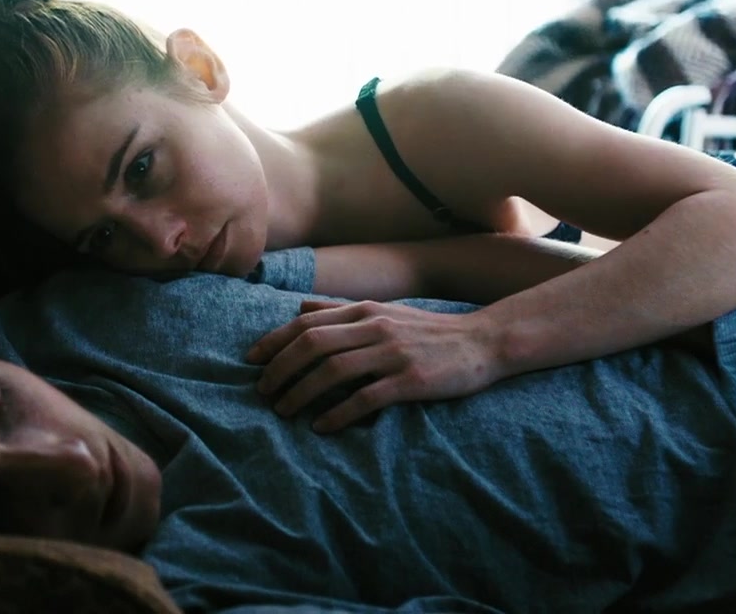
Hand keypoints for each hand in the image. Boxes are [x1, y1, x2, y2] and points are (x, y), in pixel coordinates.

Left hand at [247, 300, 504, 432]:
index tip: (252, 362)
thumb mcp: (382, 312)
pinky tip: (321, 427)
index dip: (274, 342)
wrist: (484, 343)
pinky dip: (338, 413)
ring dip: (301, 392)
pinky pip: (365, 398)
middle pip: (312, 345)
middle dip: (280, 369)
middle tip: (263, 392)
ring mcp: (392, 354)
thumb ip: (339, 312)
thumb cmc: (427, 331)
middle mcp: (374, 327)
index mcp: (364, 310)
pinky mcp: (411, 381)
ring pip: (332, 371)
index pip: (306, 323)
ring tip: (284, 411)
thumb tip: (298, 310)